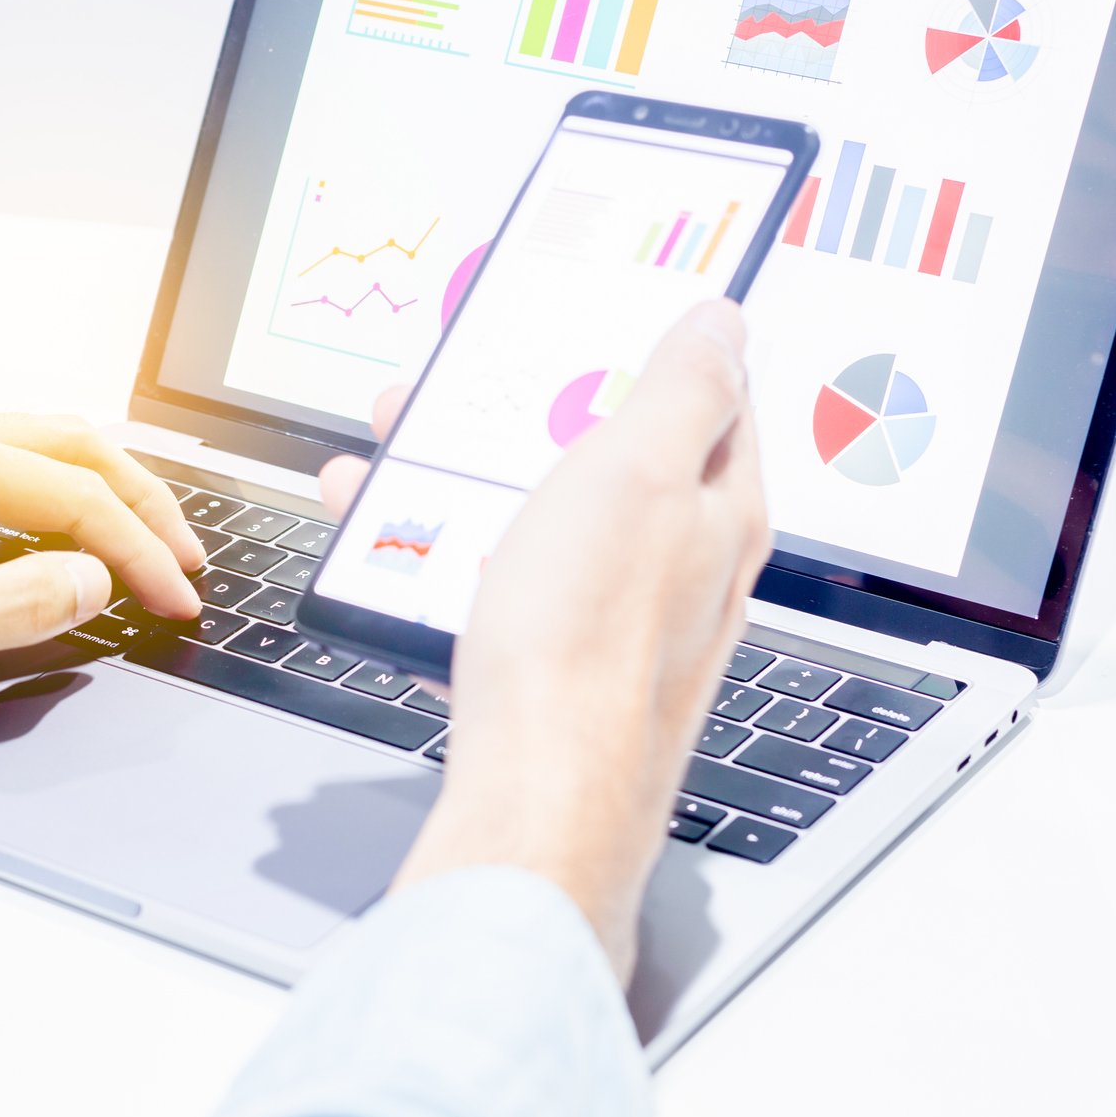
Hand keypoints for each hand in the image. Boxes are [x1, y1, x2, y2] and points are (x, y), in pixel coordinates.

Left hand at [0, 410, 206, 714]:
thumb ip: (13, 606)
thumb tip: (90, 582)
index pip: (75, 490)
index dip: (140, 550)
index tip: (178, 602)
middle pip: (68, 442)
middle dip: (142, 499)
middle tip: (188, 562)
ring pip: (31, 447)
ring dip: (98, 492)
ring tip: (143, 543)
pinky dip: (49, 496)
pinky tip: (56, 535)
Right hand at [319, 301, 769, 981]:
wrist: (535, 801)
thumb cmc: (587, 649)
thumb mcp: (637, 475)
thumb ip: (683, 389)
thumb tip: (723, 323)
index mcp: (717, 511)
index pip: (715, 401)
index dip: (657, 348)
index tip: (606, 316)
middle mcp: (681, 570)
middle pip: (610, 460)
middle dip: (526, 415)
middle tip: (459, 390)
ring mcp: (620, 625)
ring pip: (542, 524)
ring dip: (464, 482)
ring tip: (392, 460)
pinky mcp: (560, 672)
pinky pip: (500, 590)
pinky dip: (444, 558)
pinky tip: (398, 551)